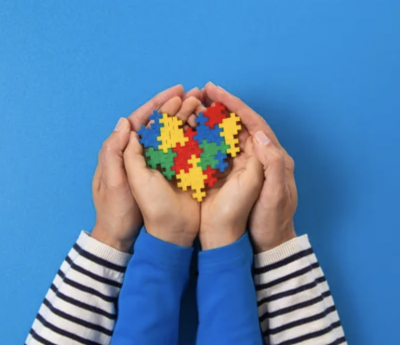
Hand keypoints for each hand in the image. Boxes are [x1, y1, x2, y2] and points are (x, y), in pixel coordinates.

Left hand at [123, 96, 202, 246]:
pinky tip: (209, 128)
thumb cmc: (121, 211)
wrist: (140, 236)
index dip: (159, 104)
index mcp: (128, 152)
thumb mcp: (116, 182)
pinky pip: (188, 151)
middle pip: (162, 124)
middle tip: (197, 94)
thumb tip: (125, 123)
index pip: (143, 121)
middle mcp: (147, 154)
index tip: (177, 91)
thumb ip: (117, 153)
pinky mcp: (177, 173)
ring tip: (205, 106)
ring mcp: (164, 163)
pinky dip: (197, 138)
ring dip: (189, 119)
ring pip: (177, 134)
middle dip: (178, 107)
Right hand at [203, 83, 296, 252]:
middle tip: (202, 92)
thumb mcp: (274, 195)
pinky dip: (208, 139)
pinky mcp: (234, 174)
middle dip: (222, 106)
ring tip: (194, 106)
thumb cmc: (271, 221)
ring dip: (213, 120)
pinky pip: (220, 151)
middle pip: (240, 124)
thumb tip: (257, 134)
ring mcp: (246, 164)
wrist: (265, 243)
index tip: (215, 91)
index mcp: (274, 156)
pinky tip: (193, 132)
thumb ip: (271, 164)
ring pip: (228, 135)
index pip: (254, 123)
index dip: (235, 105)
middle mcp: (260, 156)